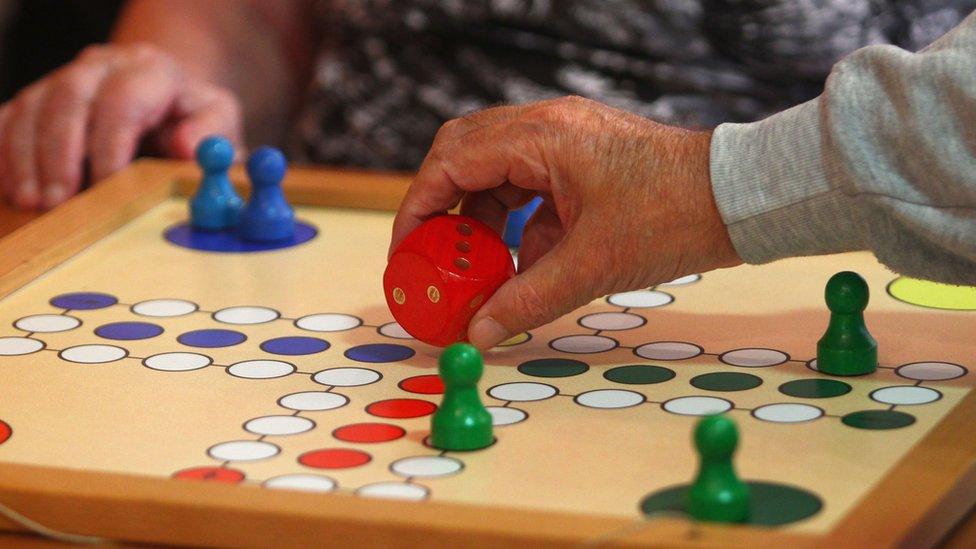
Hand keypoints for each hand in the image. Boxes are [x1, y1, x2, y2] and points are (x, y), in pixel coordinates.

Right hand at [0, 43, 242, 208]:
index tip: (108, 186)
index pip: (124, 99)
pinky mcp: (39, 99)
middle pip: (69, 96)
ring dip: (28, 158)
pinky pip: (9, 118)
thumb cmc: (194, 122)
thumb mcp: (218, 123)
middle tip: (59, 201)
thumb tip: (189, 146)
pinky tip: (13, 189)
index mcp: (152, 70)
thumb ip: (212, 133)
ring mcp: (65, 78)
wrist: (167, 106)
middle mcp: (102, 65)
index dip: (111, 143)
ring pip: (32, 107)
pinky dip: (6, 153)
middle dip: (60, 152)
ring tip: (34, 203)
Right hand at [391, 96, 741, 348]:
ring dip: (480, 219)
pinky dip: (516, 223)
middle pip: (464, 156)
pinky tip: (523, 264)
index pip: (451, 162)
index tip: (406, 252)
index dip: (418, 208)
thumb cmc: (673, 216)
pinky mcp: (582, 159)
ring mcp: (565, 140)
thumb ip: (525, 299)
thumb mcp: (591, 266)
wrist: (740, 199)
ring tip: (478, 269)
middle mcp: (547, 127)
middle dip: (442, 209)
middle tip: (433, 257)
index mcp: (542, 136)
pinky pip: (529, 185)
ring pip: (496, 172)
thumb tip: (478, 332)